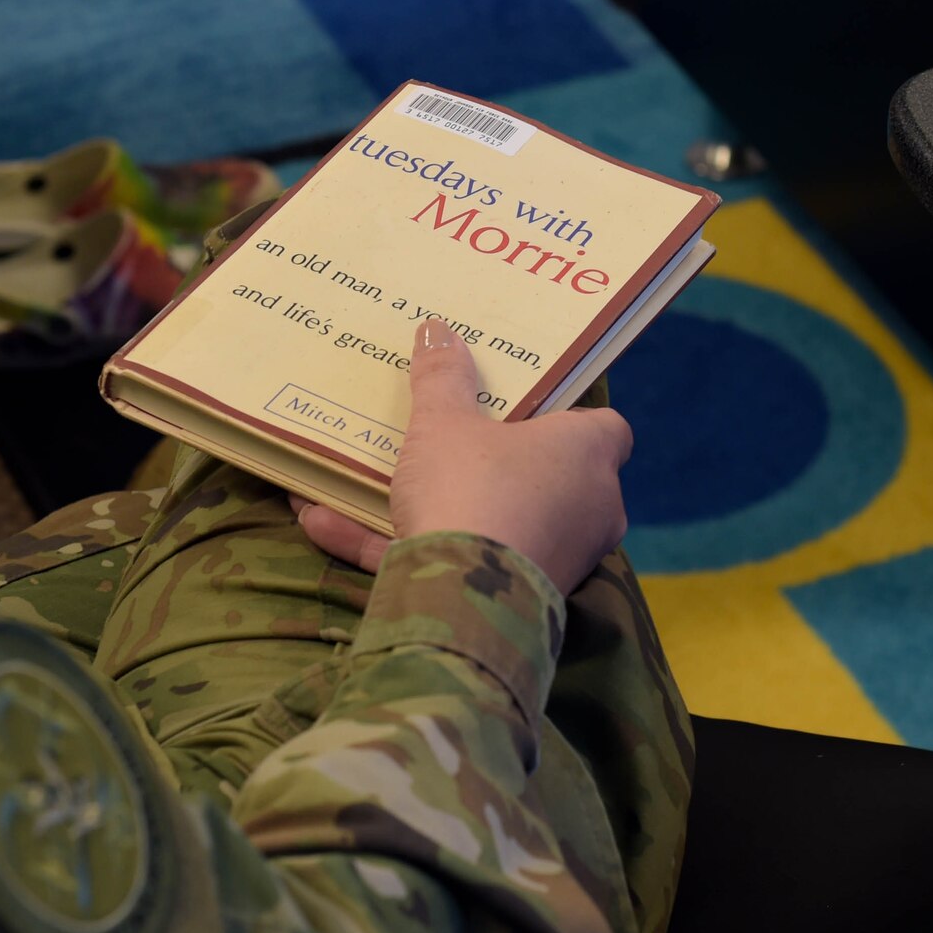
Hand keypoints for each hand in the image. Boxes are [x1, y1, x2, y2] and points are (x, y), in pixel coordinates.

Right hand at [292, 318, 633, 595]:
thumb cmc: (471, 491)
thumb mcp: (442, 424)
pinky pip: (457, 563)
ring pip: (498, 523)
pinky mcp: (517, 602)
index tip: (521, 406)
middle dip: (500, 464)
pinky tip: (326, 523)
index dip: (566, 414)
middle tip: (449, 439)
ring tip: (373, 483)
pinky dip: (401, 546)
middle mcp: (588, 509)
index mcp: (586, 454)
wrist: (461, 602)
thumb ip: (441, 378)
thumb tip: (437, 329)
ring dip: (438, 506)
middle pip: (550, 476)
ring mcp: (558, 560)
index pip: (606, 427)